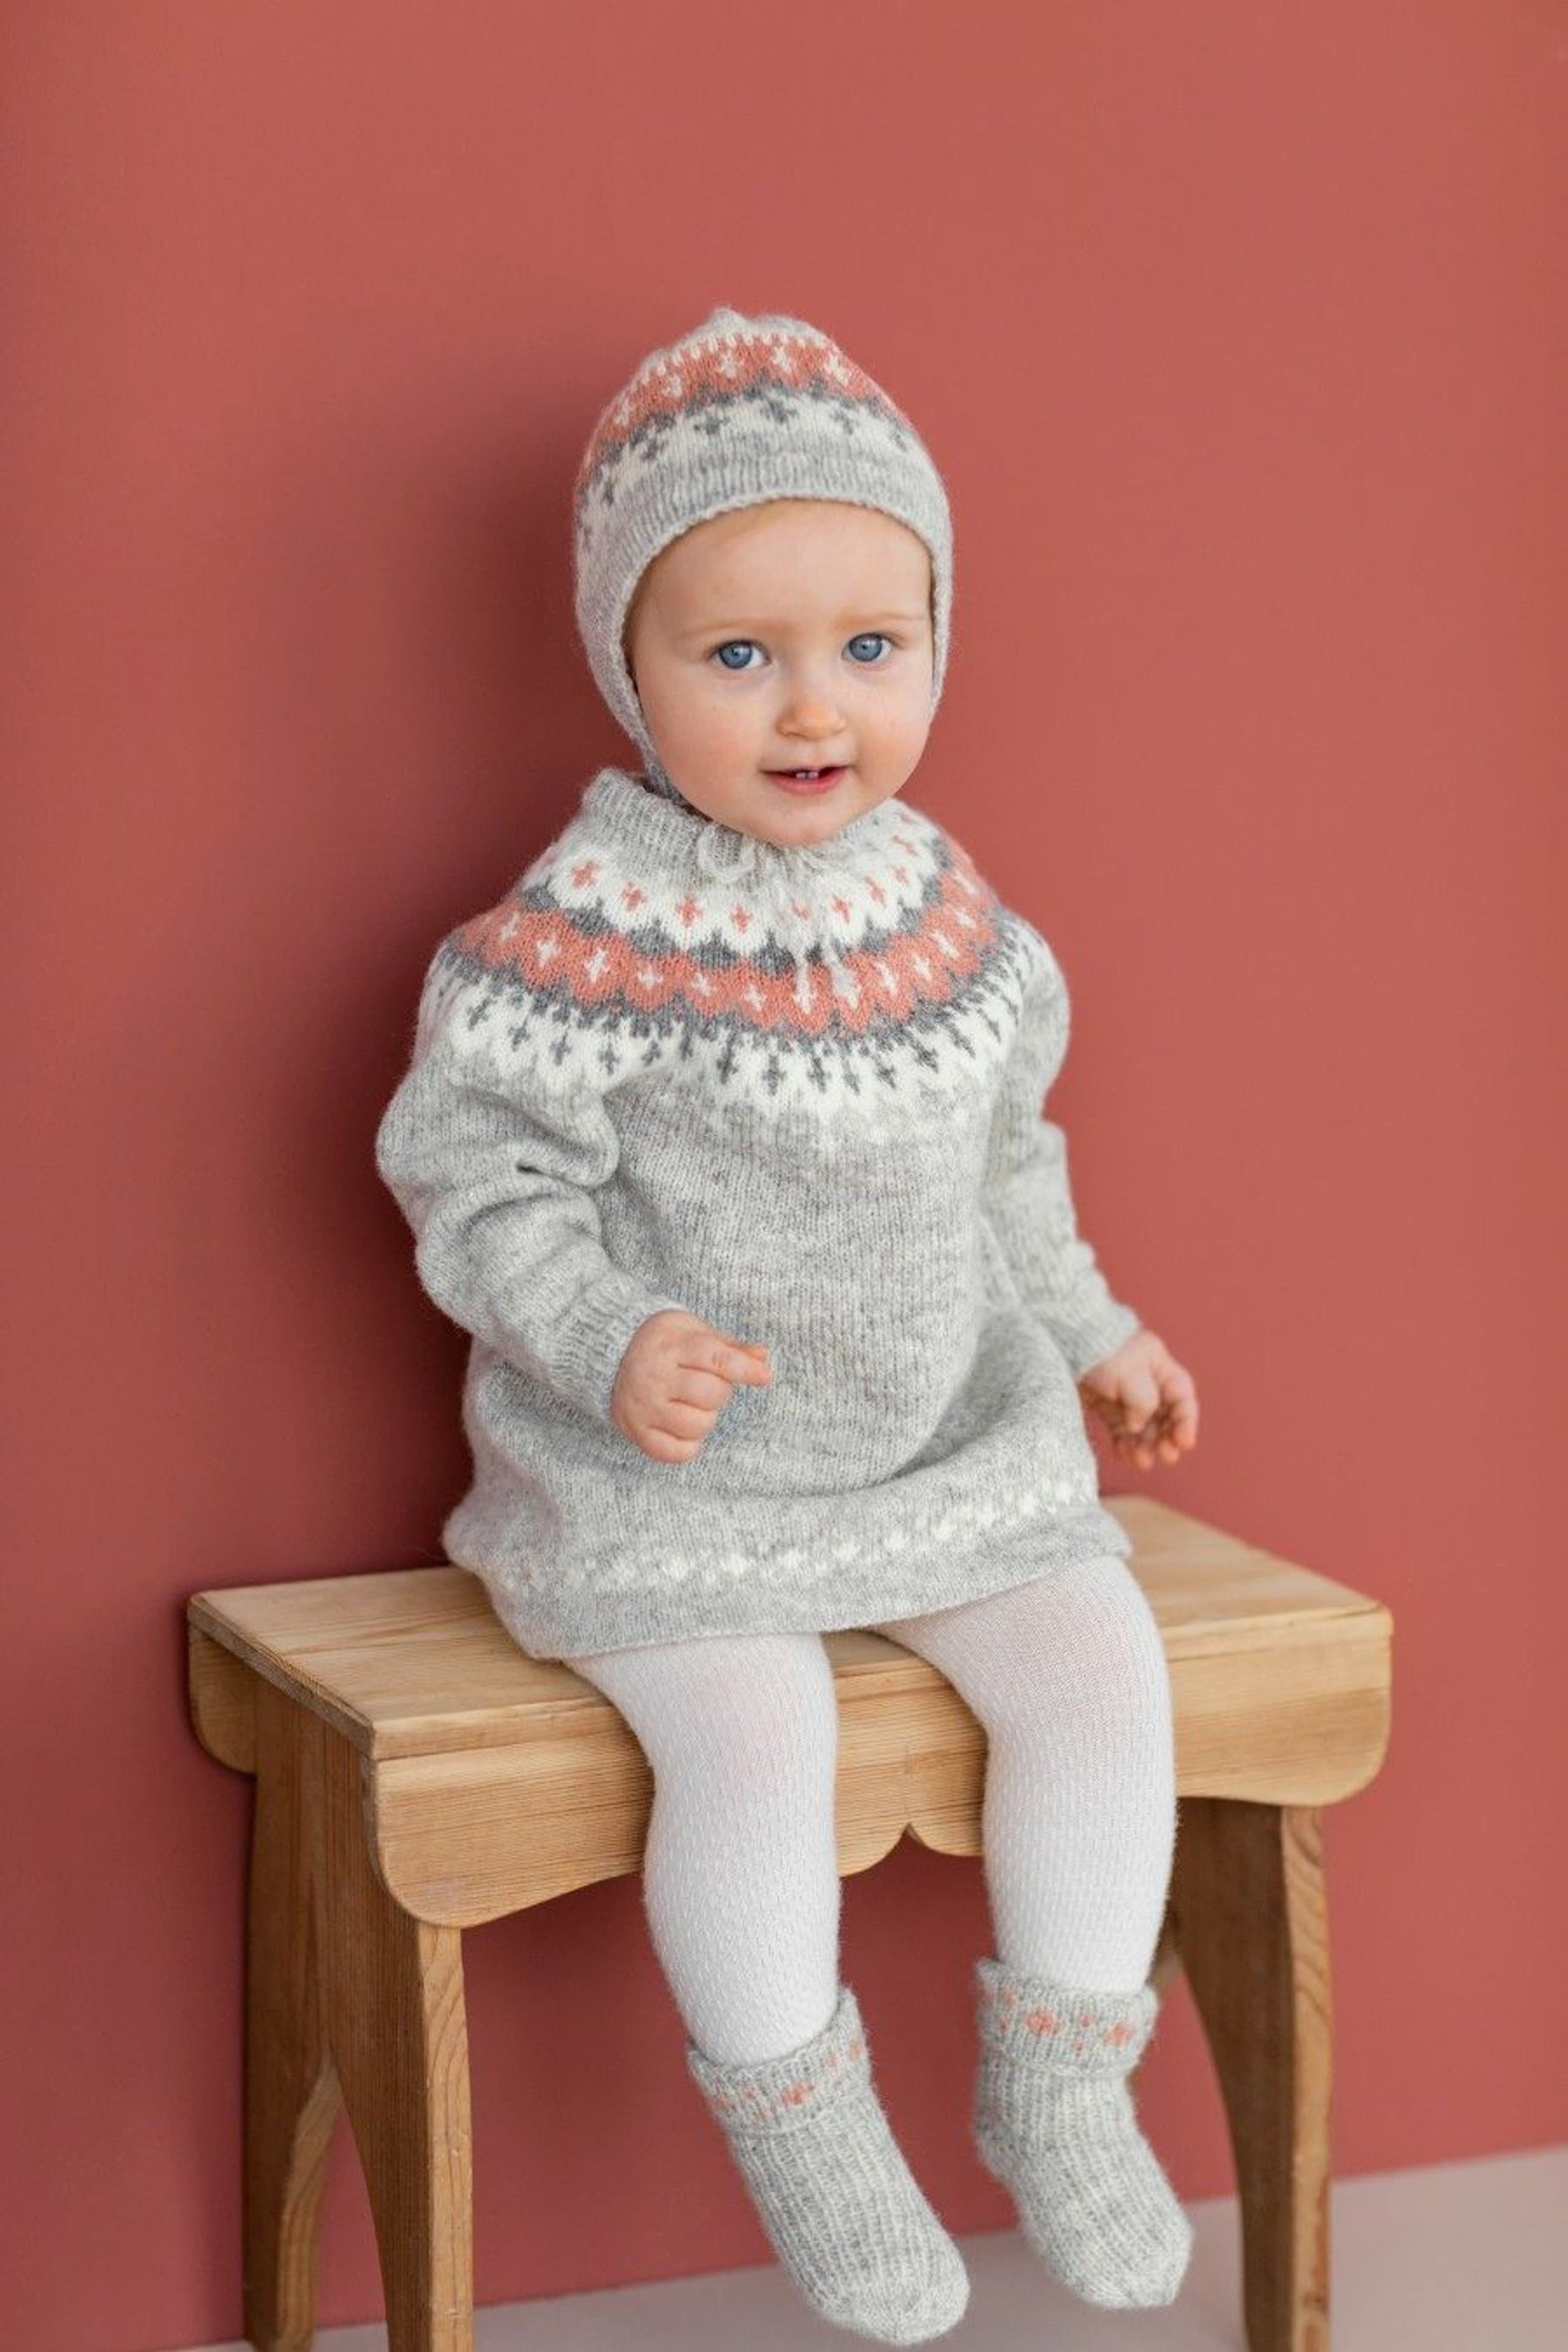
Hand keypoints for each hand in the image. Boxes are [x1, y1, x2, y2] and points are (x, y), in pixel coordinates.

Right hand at [611, 1309, 773, 1461]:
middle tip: (705, 1383)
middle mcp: (654, 1377)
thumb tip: (763, 1357)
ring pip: (698, 1426)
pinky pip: (677, 1453)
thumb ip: (729, 1347)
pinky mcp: (637, 1432)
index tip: (765, 1377)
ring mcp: (644, 1407)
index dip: (745, 1369)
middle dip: (720, 1391)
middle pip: (711, 1395)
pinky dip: (689, 1445)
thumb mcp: (693, 1332)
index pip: (716, 1360)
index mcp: (671, 1346)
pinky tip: (683, 1426)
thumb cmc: (663, 1343)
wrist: (609, 1355)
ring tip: (692, 1403)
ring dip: (705, 1417)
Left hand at [1077, 1327, 1198, 1469]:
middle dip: (1166, 1438)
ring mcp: (1124, 1395)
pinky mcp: (1104, 1406)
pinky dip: (1124, 1444)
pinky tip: (1125, 1457)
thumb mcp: (1129, 1372)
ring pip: (1142, 1427)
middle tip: (1166, 1457)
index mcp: (1158, 1366)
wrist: (1061, 1343)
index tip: (1185, 1444)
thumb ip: (1143, 1402)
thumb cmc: (1098, 1350)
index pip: (1181, 1397)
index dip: (1186, 1421)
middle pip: (1164, 1416)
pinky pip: (1120, 1430)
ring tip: (1142, 1462)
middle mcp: (1145, 1381)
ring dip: (1145, 1446)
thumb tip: (1138, 1426)